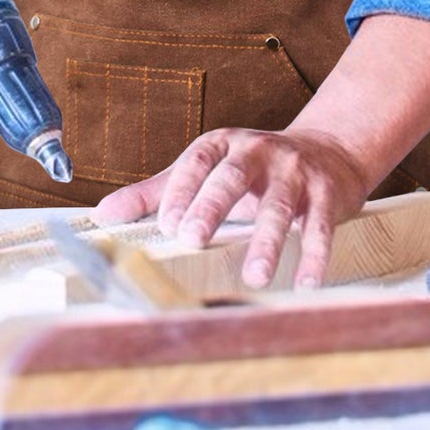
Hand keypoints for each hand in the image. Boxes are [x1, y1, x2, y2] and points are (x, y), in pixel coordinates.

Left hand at [92, 126, 370, 289]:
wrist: (327, 150)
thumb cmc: (253, 169)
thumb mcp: (205, 170)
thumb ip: (157, 193)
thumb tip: (103, 215)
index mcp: (222, 145)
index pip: (197, 162)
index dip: (181, 190)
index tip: (164, 224)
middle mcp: (257, 152)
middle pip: (233, 177)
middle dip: (213, 206)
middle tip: (193, 238)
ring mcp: (294, 172)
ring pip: (278, 205)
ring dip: (267, 241)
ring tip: (255, 276)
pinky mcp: (325, 194)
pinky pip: (320, 226)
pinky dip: (314, 255)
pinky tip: (306, 284)